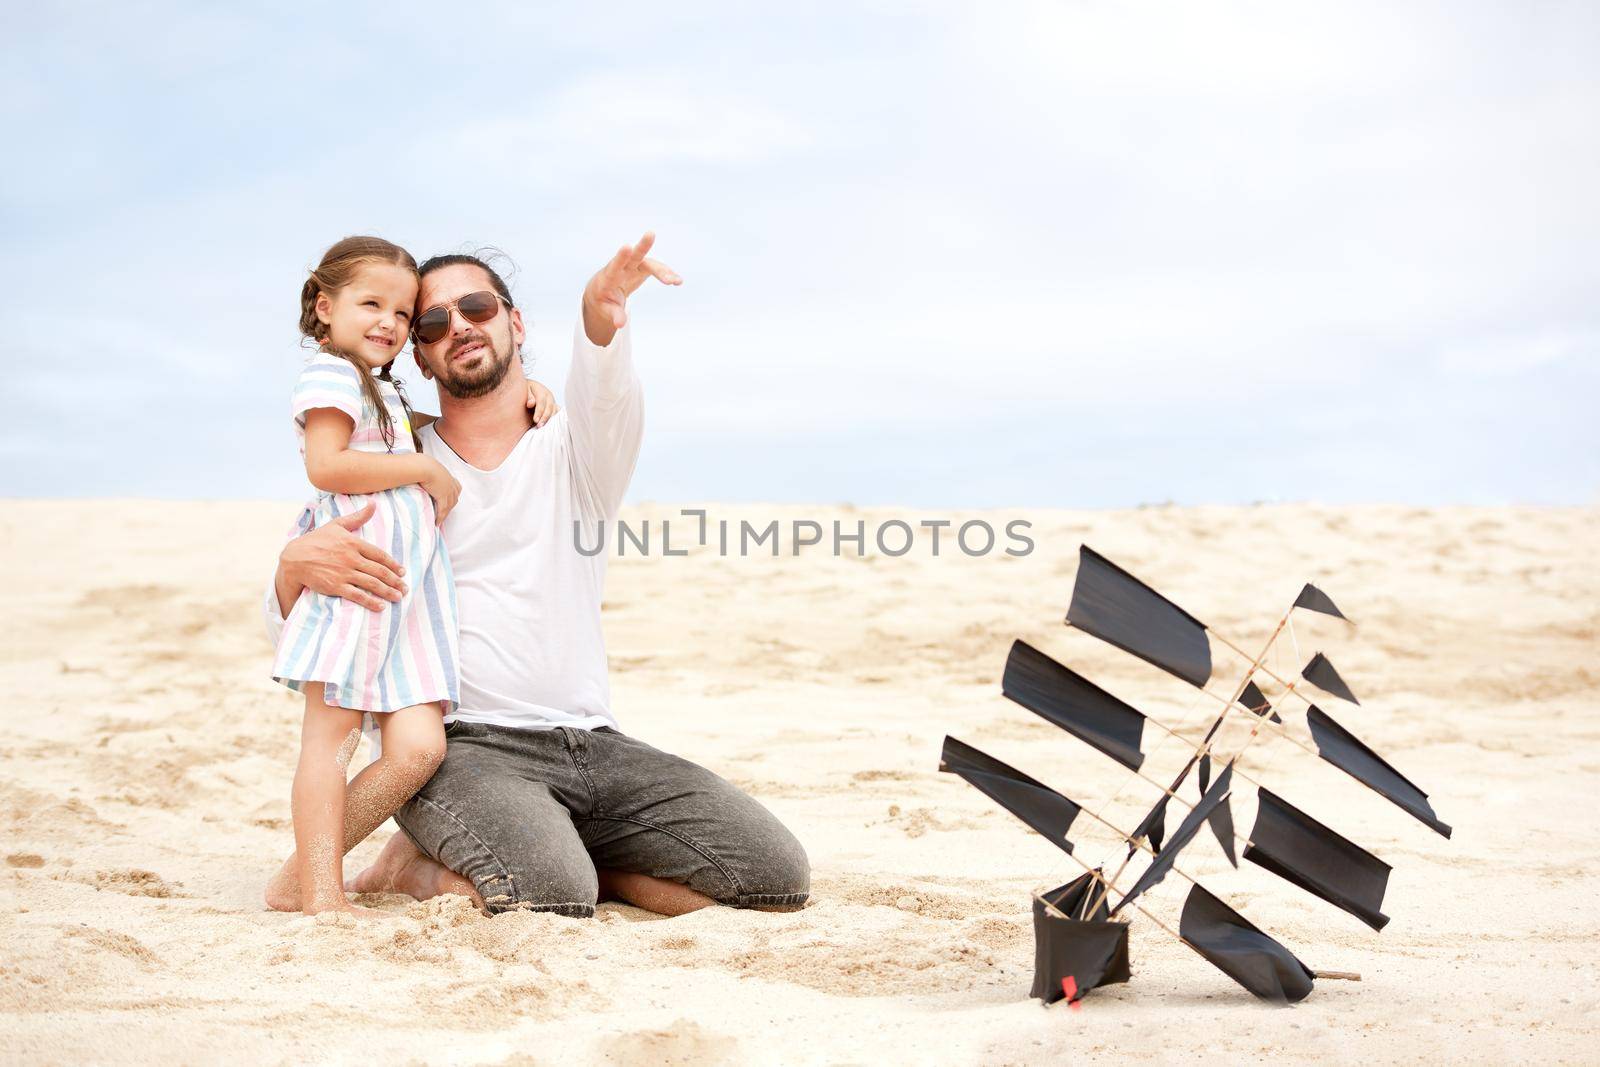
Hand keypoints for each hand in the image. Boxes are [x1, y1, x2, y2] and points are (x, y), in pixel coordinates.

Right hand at [281, 502, 405, 611]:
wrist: (294, 558)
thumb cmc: (316, 540)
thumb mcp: (336, 525)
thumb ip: (357, 517)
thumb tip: (373, 504)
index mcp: (353, 542)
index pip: (380, 555)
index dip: (393, 564)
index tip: (403, 572)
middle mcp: (351, 558)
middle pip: (379, 571)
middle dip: (395, 581)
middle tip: (405, 588)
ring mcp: (344, 573)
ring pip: (372, 583)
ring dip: (388, 591)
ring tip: (398, 597)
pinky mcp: (335, 586)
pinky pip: (357, 595)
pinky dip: (371, 602)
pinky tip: (381, 606)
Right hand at [419, 458, 461, 523]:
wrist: (423, 466)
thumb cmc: (421, 464)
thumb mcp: (427, 467)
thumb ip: (428, 472)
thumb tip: (420, 472)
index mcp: (448, 475)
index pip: (456, 487)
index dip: (453, 494)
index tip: (449, 500)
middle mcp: (451, 483)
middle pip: (454, 498)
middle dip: (450, 506)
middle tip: (444, 513)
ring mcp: (449, 491)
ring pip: (450, 506)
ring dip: (445, 514)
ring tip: (440, 520)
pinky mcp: (443, 497)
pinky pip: (443, 510)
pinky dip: (440, 517)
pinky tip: (437, 522)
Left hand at [526, 379, 559, 426]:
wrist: (530, 389)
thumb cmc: (525, 391)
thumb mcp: (524, 391)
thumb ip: (528, 397)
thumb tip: (530, 403)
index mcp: (541, 390)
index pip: (541, 401)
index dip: (539, 411)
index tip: (535, 420)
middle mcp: (549, 396)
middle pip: (550, 407)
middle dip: (545, 417)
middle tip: (539, 426)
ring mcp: (553, 401)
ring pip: (555, 411)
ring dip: (550, 420)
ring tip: (545, 428)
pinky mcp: (555, 407)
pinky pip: (557, 413)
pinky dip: (555, 419)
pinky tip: (551, 426)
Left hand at [581, 231, 681, 344]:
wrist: (604, 290)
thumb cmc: (603, 299)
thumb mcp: (605, 309)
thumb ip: (614, 315)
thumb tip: (620, 324)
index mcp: (609, 277)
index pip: (614, 265)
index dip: (620, 256)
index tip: (627, 247)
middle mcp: (622, 267)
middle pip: (633, 255)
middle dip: (642, 246)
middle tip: (651, 233)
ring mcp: (633, 266)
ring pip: (649, 263)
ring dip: (663, 270)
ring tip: (676, 282)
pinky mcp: (643, 268)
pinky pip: (656, 269)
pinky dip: (666, 274)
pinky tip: (677, 281)